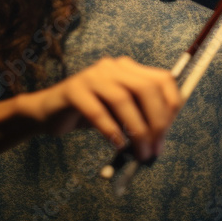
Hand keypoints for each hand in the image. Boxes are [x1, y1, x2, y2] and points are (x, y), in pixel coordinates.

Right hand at [20, 56, 181, 160]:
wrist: (50, 112)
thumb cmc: (92, 113)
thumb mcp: (121, 113)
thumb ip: (141, 117)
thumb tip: (160, 140)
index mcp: (129, 68)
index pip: (162, 79)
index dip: (171, 105)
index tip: (168, 132)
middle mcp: (113, 67)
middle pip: (145, 89)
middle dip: (156, 121)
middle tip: (155, 149)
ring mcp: (93, 76)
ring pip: (123, 100)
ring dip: (136, 130)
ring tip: (139, 153)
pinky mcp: (73, 90)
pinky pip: (97, 111)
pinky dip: (111, 130)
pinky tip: (118, 145)